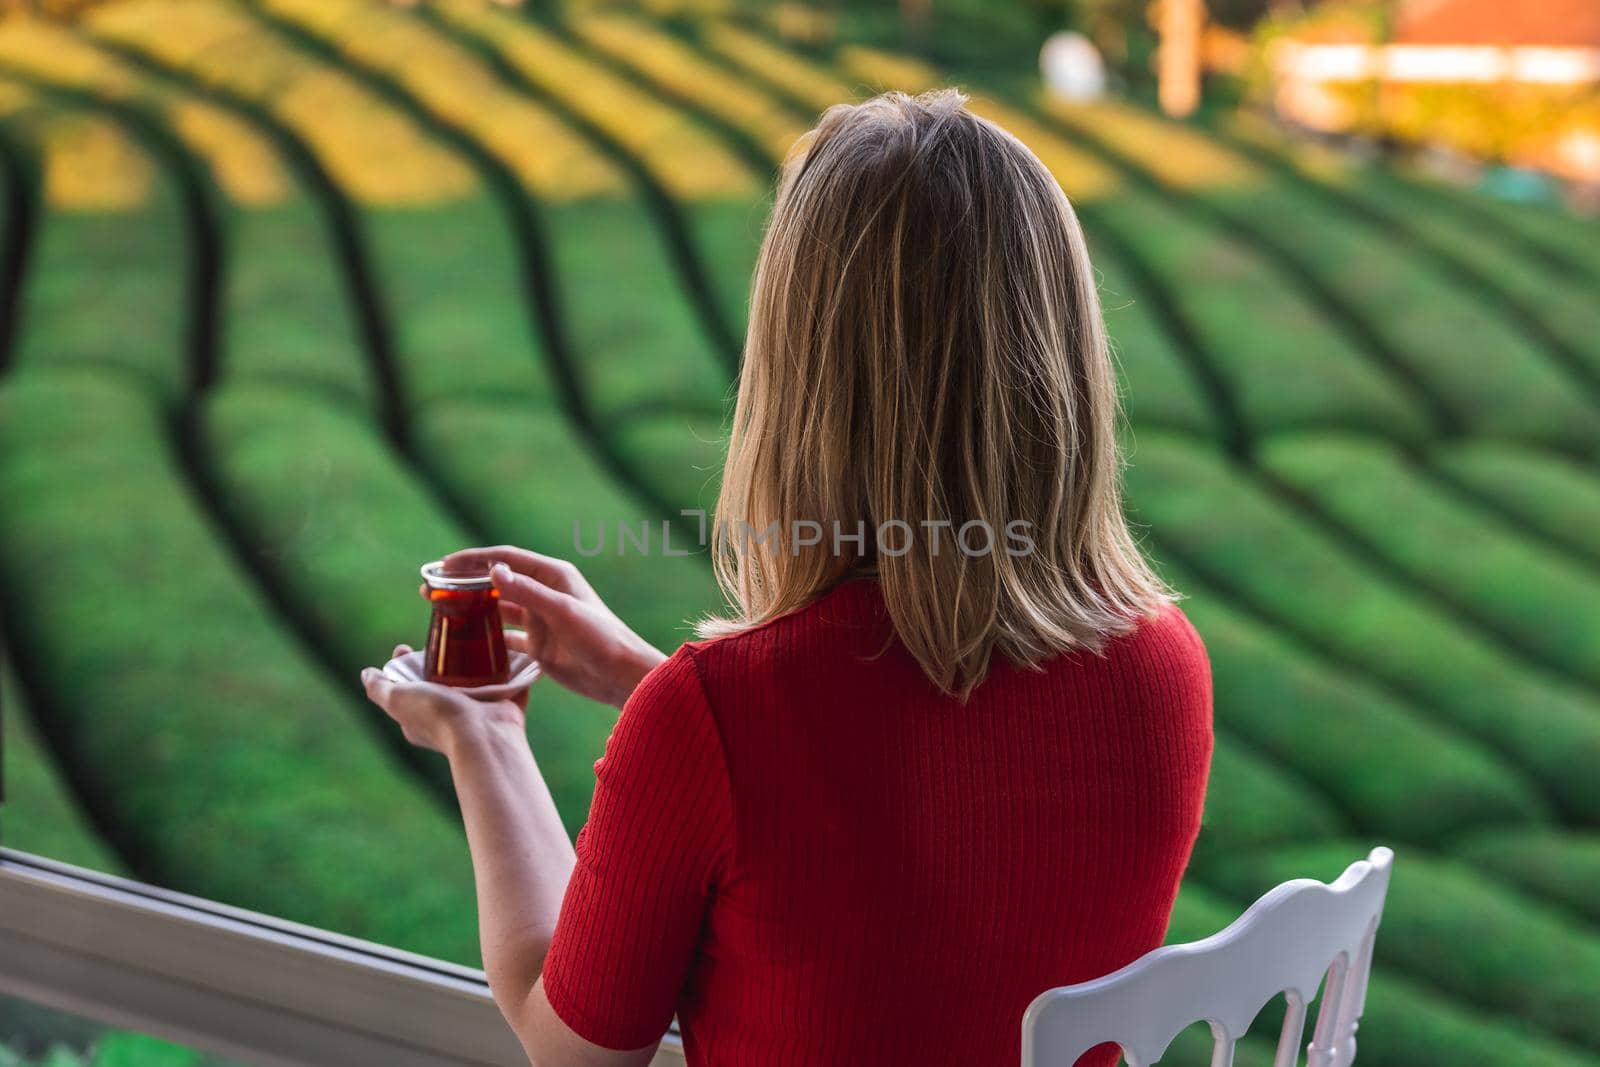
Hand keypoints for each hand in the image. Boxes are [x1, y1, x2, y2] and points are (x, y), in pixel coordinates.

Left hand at [362, 644, 524, 755]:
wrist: (483, 734)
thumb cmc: (437, 716)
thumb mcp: (397, 699)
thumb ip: (379, 688)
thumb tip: (366, 673)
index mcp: (420, 717)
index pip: (407, 686)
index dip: (403, 665)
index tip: (405, 646)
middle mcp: (447, 715)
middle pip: (438, 681)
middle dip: (437, 659)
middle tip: (441, 638)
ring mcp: (478, 712)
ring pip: (473, 682)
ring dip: (474, 662)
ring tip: (473, 638)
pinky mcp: (505, 706)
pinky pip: (506, 684)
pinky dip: (507, 671)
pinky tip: (505, 651)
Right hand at [445, 546, 666, 709]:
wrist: (621, 675)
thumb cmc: (600, 638)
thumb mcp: (562, 612)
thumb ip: (528, 592)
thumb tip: (493, 570)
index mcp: (553, 576)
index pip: (505, 558)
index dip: (473, 558)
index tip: (443, 564)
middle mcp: (544, 594)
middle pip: (497, 581)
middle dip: (466, 582)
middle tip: (431, 588)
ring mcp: (540, 620)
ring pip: (498, 609)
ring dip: (472, 609)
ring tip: (441, 612)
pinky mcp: (539, 646)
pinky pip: (506, 638)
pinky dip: (486, 638)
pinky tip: (465, 644)